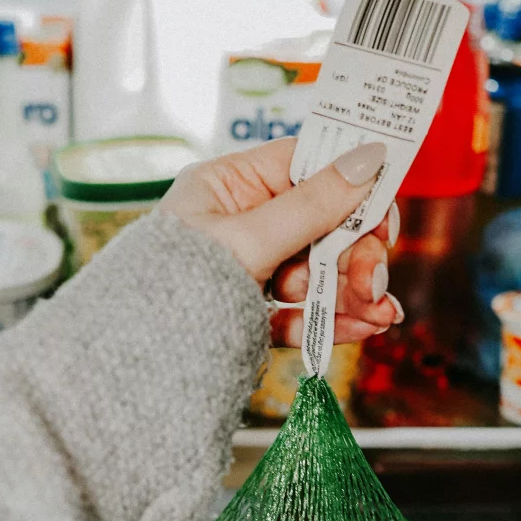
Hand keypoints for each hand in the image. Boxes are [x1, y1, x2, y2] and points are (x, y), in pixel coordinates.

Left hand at [160, 138, 402, 346]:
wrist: (136, 360)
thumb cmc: (170, 286)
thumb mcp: (247, 239)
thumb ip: (312, 205)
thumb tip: (367, 159)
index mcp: (228, 186)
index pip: (305, 167)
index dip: (351, 185)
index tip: (383, 211)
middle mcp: (240, 223)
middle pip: (320, 227)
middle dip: (355, 256)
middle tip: (376, 282)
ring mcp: (247, 270)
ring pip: (315, 274)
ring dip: (353, 294)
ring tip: (381, 317)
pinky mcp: (249, 315)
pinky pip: (298, 312)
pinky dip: (330, 320)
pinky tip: (361, 329)